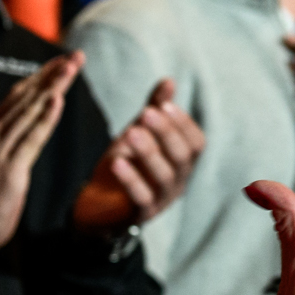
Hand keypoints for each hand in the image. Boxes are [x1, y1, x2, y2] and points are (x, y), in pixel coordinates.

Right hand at [0, 52, 78, 252]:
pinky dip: (45, 119)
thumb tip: (27, 125)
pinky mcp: (10, 168)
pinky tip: (57, 101)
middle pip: (26, 97)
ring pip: (30, 111)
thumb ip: (8, 141)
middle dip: (52, 74)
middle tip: (76, 56)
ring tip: (71, 68)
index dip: (41, 76)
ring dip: (53, 87)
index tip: (62, 62)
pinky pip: (31, 139)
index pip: (18, 96)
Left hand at [72, 77, 204, 231]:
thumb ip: (153, 110)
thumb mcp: (138, 134)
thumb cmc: (125, 166)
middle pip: (182, 157)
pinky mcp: (141, 214)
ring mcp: (162, 200)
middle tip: (146, 113)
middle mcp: (178, 181)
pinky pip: (141, 198)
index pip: (196, 143)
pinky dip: (130, 179)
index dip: (183, 123)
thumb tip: (168, 80)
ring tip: (131, 132)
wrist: (98, 206)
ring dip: (149, 152)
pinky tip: (116, 162)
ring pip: (164, 176)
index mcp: (182, 162)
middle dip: (166, 133)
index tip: (164, 104)